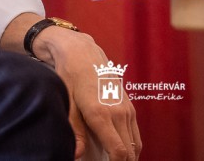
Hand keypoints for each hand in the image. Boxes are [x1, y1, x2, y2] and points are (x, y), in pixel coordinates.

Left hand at [36, 28, 142, 159]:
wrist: (81, 53)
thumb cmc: (70, 77)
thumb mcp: (67, 103)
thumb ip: (75, 131)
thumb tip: (77, 155)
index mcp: (102, 114)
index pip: (119, 151)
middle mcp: (119, 113)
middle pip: (130, 151)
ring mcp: (127, 109)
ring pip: (136, 144)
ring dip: (129, 156)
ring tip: (114, 160)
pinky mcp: (129, 105)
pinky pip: (135, 133)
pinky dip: (131, 145)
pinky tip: (119, 148)